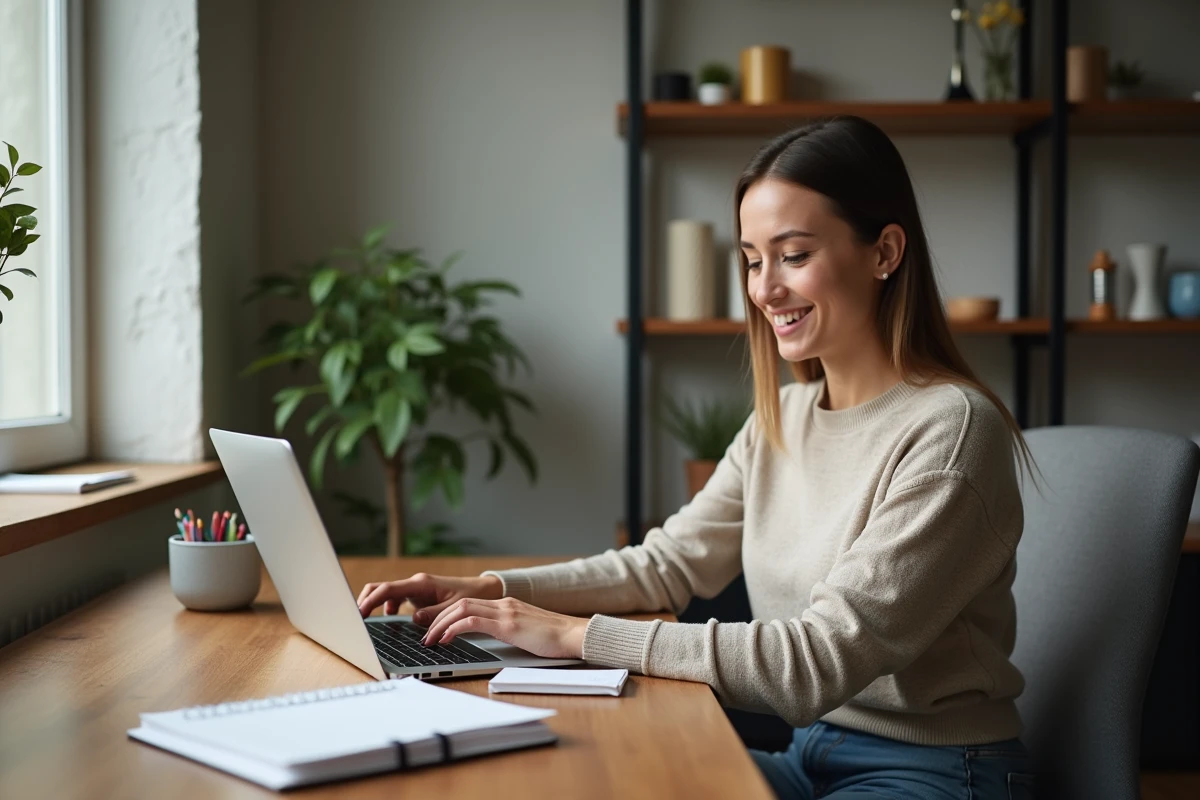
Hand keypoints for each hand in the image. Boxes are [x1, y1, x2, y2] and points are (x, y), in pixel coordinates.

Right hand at [356, 573, 502, 623]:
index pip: (388, 589)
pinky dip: (388, 606)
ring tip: (367, 619)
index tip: (359, 613)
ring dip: (375, 604)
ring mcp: (415, 589)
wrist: (481, 590)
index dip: (371, 601)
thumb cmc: (469, 596)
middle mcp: (415, 584)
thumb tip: (414, 619)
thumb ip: (434, 614)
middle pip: (381, 588)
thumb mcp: (454, 607)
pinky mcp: (417, 595)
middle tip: (356, 617)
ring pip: (387, 593)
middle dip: (366, 600)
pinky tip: (390, 617)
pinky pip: (396, 598)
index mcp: (421, 583)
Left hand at [420, 597, 587, 659]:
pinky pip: (472, 620)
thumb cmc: (555, 639)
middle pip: (459, 603)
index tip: (435, 629)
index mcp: (506, 605)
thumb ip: (508, 630)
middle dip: (437, 619)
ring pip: (461, 608)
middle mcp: (503, 604)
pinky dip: (454, 628)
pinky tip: (446, 639)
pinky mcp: (507, 624)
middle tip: (425, 636)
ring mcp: (505, 611)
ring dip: (440, 624)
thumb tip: (490, 639)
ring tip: (430, 640)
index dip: (447, 615)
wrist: (574, 635)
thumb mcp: (525, 632)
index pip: (468, 603)